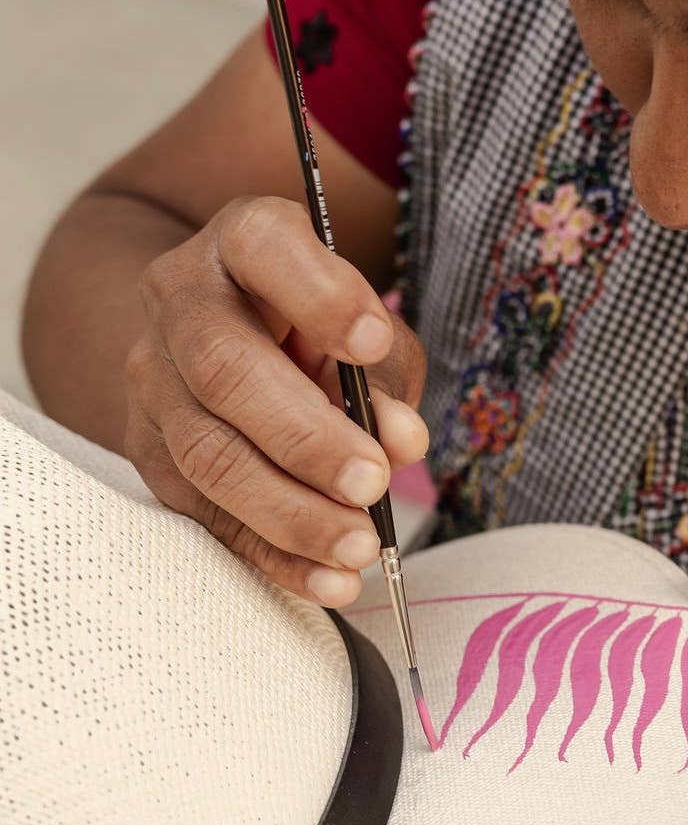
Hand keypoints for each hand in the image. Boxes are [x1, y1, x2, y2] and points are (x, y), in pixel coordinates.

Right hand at [124, 196, 428, 607]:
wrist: (217, 330)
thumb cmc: (312, 324)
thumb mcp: (361, 326)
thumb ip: (384, 373)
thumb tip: (399, 441)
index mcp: (242, 245)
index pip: (264, 245)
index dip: (320, 295)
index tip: (372, 342)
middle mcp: (182, 304)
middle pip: (224, 368)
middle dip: (305, 437)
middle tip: (373, 482)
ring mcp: (154, 381)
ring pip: (208, 453)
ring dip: (291, 512)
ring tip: (360, 546)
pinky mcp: (151, 453)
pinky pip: (205, 514)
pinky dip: (274, 555)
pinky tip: (329, 579)